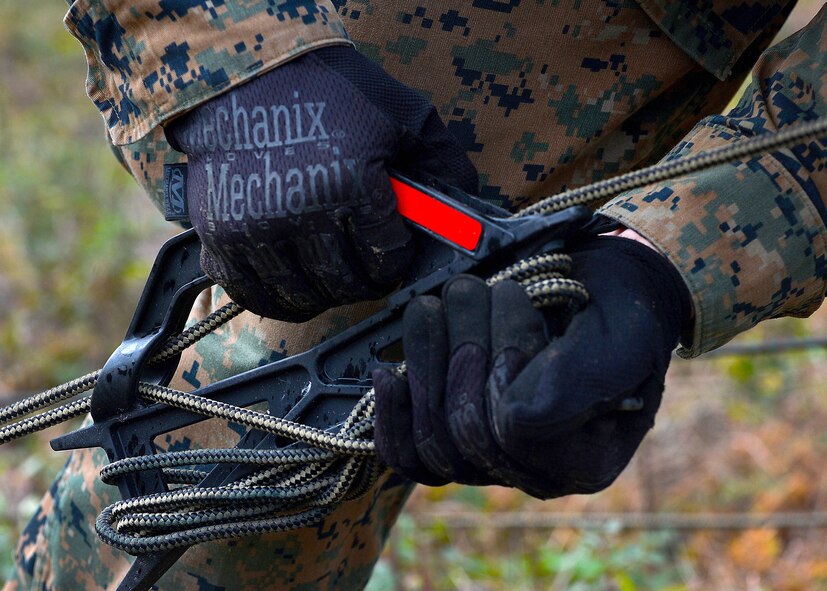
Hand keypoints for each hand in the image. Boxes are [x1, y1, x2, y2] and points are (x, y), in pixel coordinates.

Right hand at [165, 46, 477, 321]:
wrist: (244, 72)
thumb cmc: (331, 91)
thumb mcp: (403, 115)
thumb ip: (443, 166)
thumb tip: (474, 219)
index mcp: (352, 182)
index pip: (389, 259)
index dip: (398, 260)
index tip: (394, 253)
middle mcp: (300, 212)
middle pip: (347, 284)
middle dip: (365, 280)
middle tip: (367, 267)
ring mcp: (254, 228)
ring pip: (303, 296)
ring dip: (323, 291)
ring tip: (331, 272)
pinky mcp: (218, 236)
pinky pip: (252, 294)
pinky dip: (276, 297)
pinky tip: (292, 283)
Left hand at [373, 236, 691, 498]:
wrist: (599, 297)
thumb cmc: (617, 311)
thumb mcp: (620, 335)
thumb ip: (580, 379)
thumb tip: (513, 419)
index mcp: (586, 460)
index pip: (516, 434)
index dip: (502, 364)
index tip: (512, 298)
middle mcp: (536, 473)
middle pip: (465, 437)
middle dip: (458, 350)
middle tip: (468, 288)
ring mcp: (492, 461)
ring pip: (432, 440)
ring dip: (424, 359)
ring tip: (431, 305)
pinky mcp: (458, 441)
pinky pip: (408, 457)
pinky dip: (393, 413)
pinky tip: (390, 372)